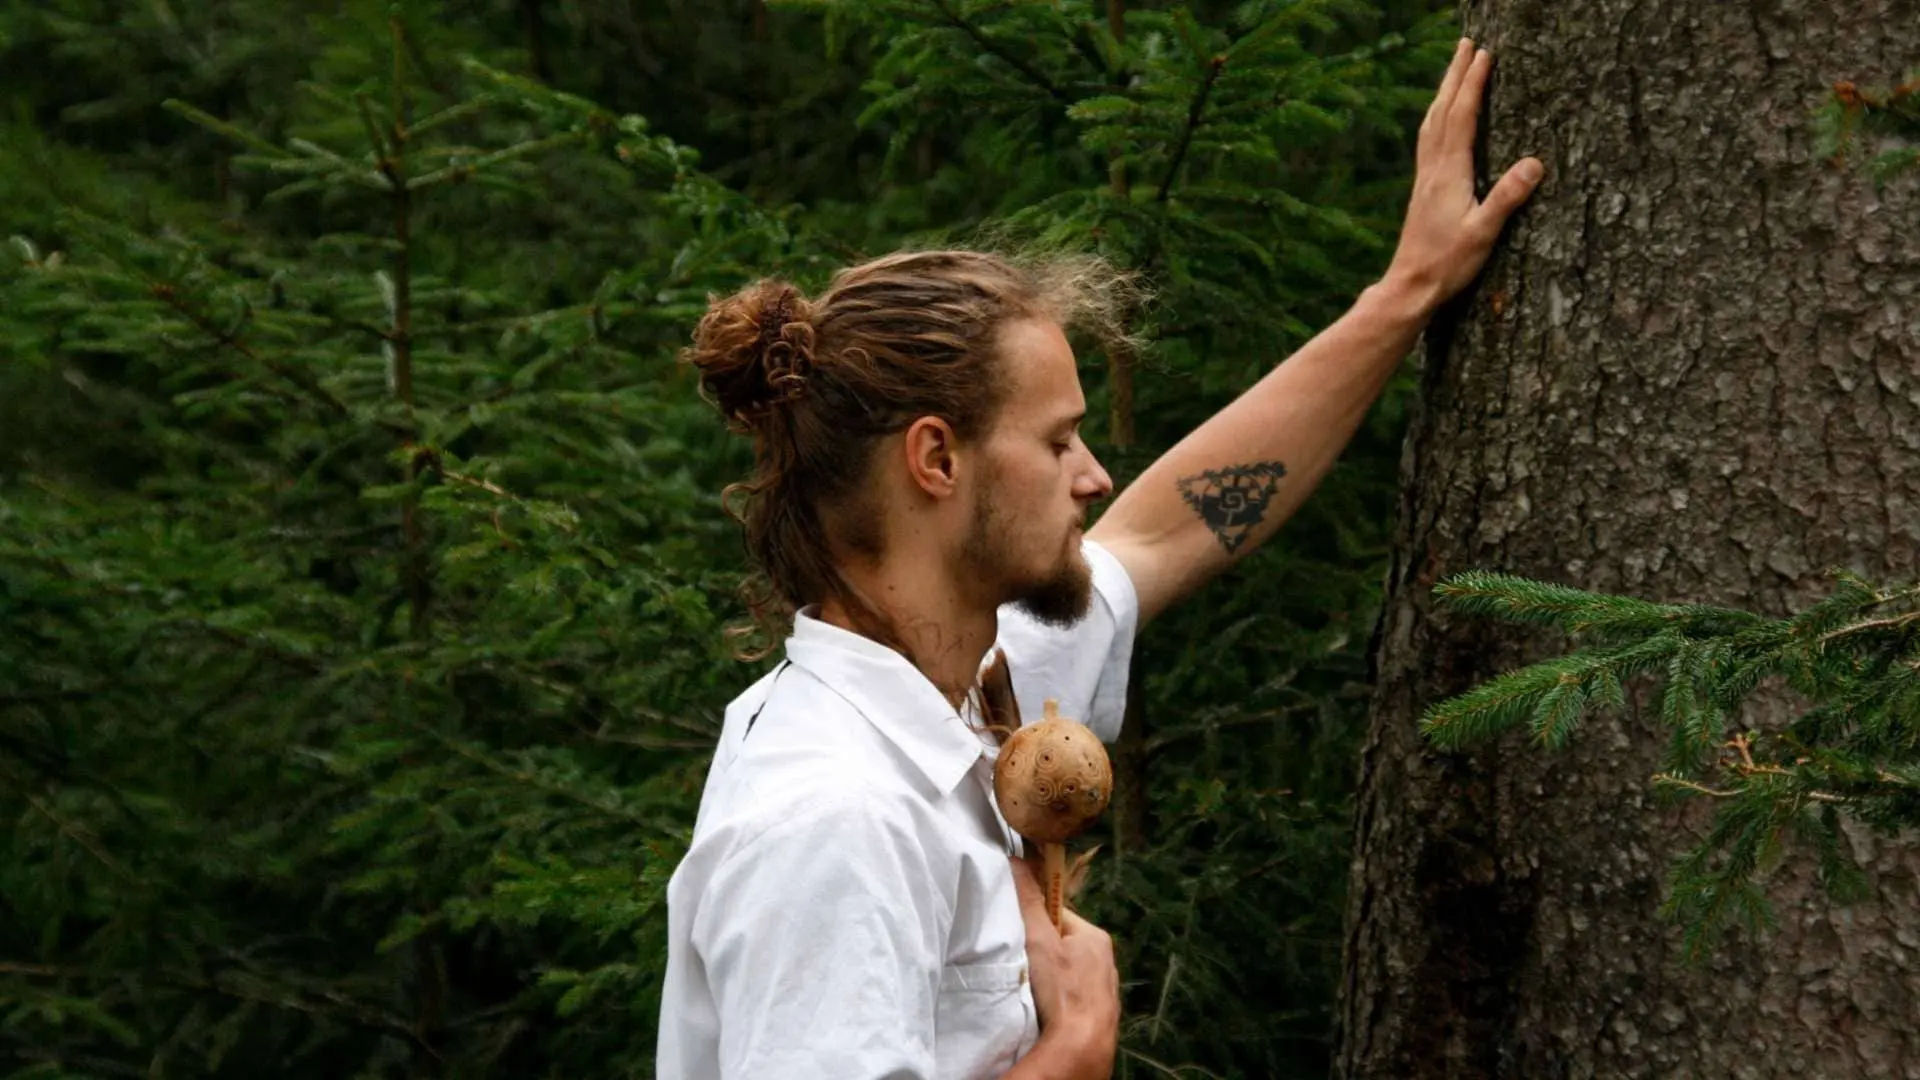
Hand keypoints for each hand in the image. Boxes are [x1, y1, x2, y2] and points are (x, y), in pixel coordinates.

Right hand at [1012, 855, 1117, 1077]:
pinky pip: (1074, 996)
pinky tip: (1047, 1008)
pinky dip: (1060, 999)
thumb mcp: (1039, 939)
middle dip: (1043, 952)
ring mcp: (1104, 989)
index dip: (1035, 922)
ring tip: (1035, 989)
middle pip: (1063, 944)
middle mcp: (1105, 960)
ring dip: (1051, 978)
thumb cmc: (1063, 989)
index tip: (1020, 935)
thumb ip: (1028, 901)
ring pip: (1069, 972)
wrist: (1082, 1045)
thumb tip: (1017, 859)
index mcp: (1095, 937)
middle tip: (1025, 964)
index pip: (1058, 916)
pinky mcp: (1098, 1013)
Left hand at [1384, 38, 1544, 308]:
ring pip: (1432, 123)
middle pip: (1442, 110)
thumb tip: (1535, 163)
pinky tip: (1439, 120)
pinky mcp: (1423, 189)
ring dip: (1444, 92)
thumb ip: (1507, 198)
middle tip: (1466, 43)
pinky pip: (1428, 140)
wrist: (1409, 286)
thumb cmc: (1447, 264)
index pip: (1462, 117)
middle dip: (1455, 75)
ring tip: (1454, 69)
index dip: (1473, 84)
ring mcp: (1425, 178)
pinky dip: (1436, 118)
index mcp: (1449, 173)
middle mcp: (1433, 169)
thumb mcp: (1483, 233)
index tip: (1485, 54)